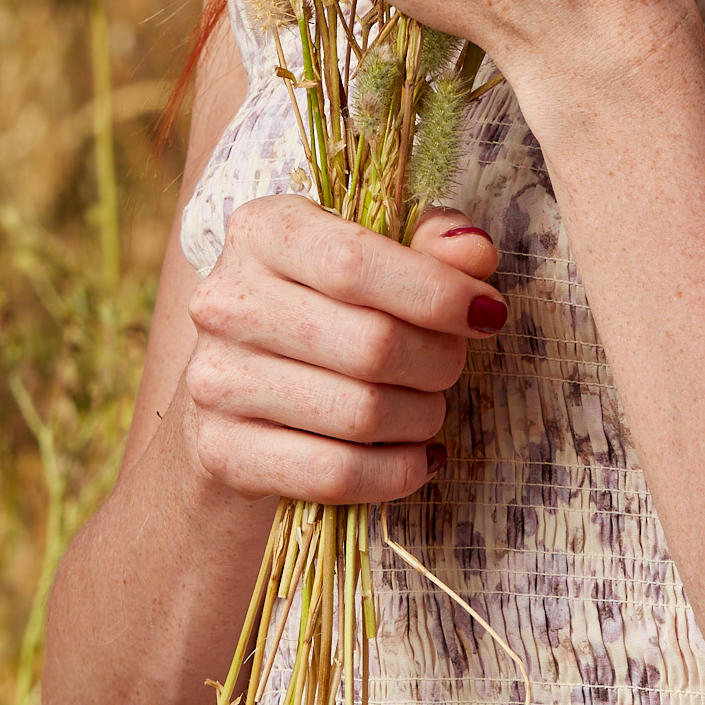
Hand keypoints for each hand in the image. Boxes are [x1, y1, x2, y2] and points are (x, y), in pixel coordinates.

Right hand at [181, 197, 504, 506]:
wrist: (236, 392)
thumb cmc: (323, 306)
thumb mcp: (372, 252)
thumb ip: (428, 243)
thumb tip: (476, 254)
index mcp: (263, 230)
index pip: (357, 263)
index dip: (437, 293)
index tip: (488, 313)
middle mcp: (227, 300)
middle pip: (370, 344)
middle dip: (438, 361)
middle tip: (453, 364)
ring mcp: (216, 380)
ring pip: (359, 414)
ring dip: (421, 417)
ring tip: (429, 408)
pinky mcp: (221, 453)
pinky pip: (333, 474)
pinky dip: (395, 473)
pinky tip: (419, 459)